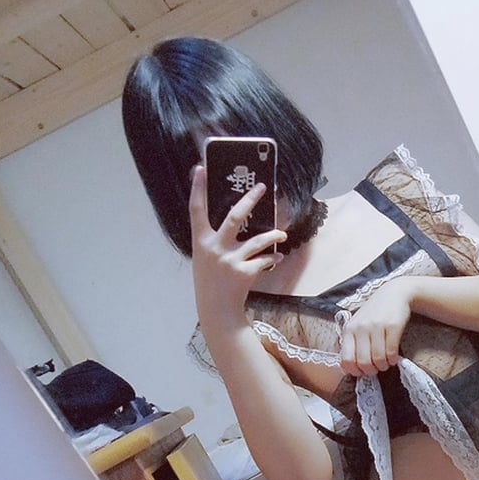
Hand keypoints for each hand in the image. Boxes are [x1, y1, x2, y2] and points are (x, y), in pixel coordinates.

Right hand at [188, 165, 285, 331]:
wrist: (217, 310)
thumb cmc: (211, 282)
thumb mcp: (205, 258)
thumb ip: (214, 240)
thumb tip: (236, 220)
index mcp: (201, 241)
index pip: (196, 209)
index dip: (198, 188)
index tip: (200, 169)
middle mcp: (214, 248)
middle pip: (234, 217)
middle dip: (250, 200)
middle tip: (262, 187)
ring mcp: (230, 260)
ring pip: (258, 240)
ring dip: (274, 235)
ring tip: (282, 234)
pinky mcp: (244, 272)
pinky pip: (265, 260)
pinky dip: (273, 259)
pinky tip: (278, 258)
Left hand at [339, 279, 412, 376]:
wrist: (394, 294)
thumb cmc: (374, 314)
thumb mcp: (357, 325)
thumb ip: (352, 343)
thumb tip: (350, 369)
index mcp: (349, 330)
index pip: (346, 360)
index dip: (355, 371)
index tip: (362, 371)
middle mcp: (361, 327)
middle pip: (364, 362)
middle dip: (371, 371)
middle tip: (376, 368)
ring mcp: (377, 326)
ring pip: (378, 359)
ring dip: (383, 366)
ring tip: (385, 363)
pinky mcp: (393, 325)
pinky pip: (391, 351)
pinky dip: (393, 359)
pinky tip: (393, 358)